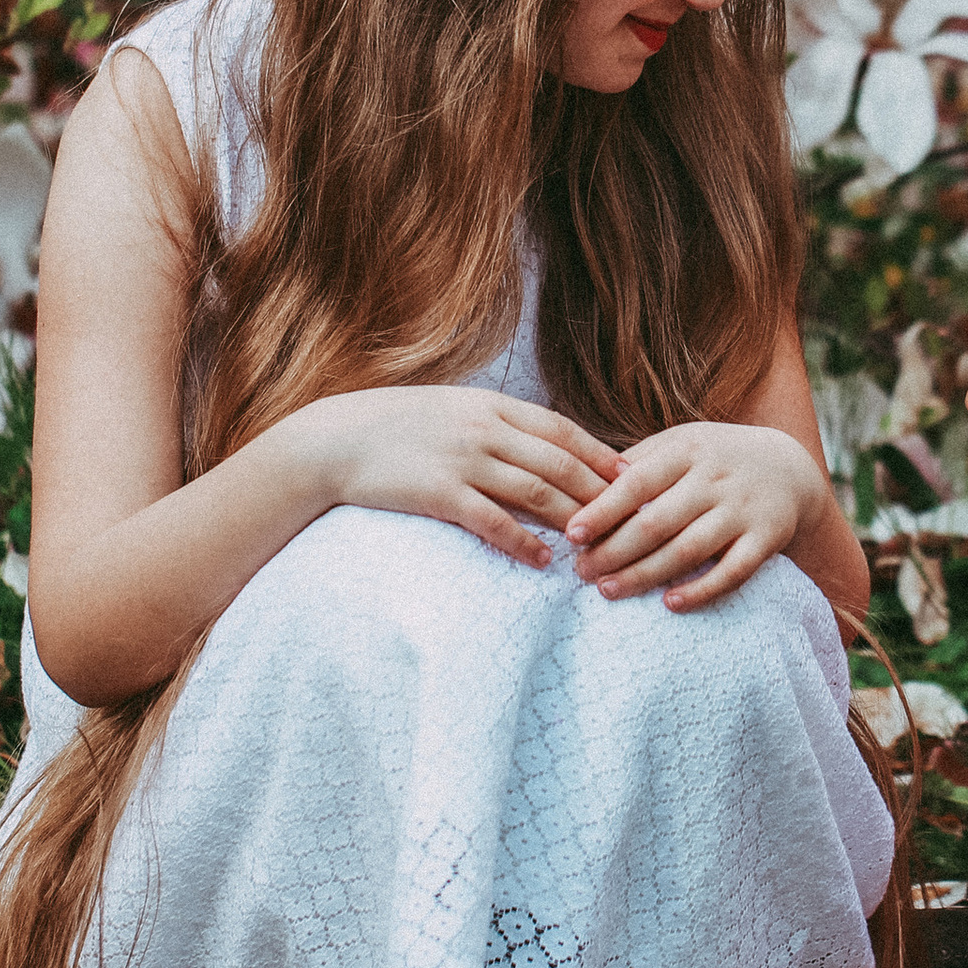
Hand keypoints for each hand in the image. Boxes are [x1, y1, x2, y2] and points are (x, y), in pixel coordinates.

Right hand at [294, 386, 625, 569]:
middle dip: (601, 493)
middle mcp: (484, 428)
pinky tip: (543, 561)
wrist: (335, 440)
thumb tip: (540, 444)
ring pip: (536, 493)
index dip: (601, 455)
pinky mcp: (440, 493)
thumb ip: (495, 423)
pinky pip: (494, 521)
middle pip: (560, 463)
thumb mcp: (451, 409)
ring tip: (598, 546)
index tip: (633, 478)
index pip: (563, 430)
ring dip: (573, 521)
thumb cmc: (395, 427)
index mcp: (491, 405)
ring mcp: (463, 460)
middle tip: (631, 520)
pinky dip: (524, 542)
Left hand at [564, 420, 827, 609]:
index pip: (638, 481)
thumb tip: (586, 483)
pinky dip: (702, 590)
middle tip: (581, 572)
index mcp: (688, 450)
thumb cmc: (716, 458)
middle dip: (614, 551)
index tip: (572, 534)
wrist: (790, 468)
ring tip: (608, 590)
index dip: (603, 510)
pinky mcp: (767, 539)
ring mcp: (743, 510)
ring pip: (689, 550)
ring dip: (645, 574)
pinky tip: (670, 604)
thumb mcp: (681, 443)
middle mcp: (716, 478)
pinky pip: (733, 572)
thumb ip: (639, 460)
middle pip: (657, 521)